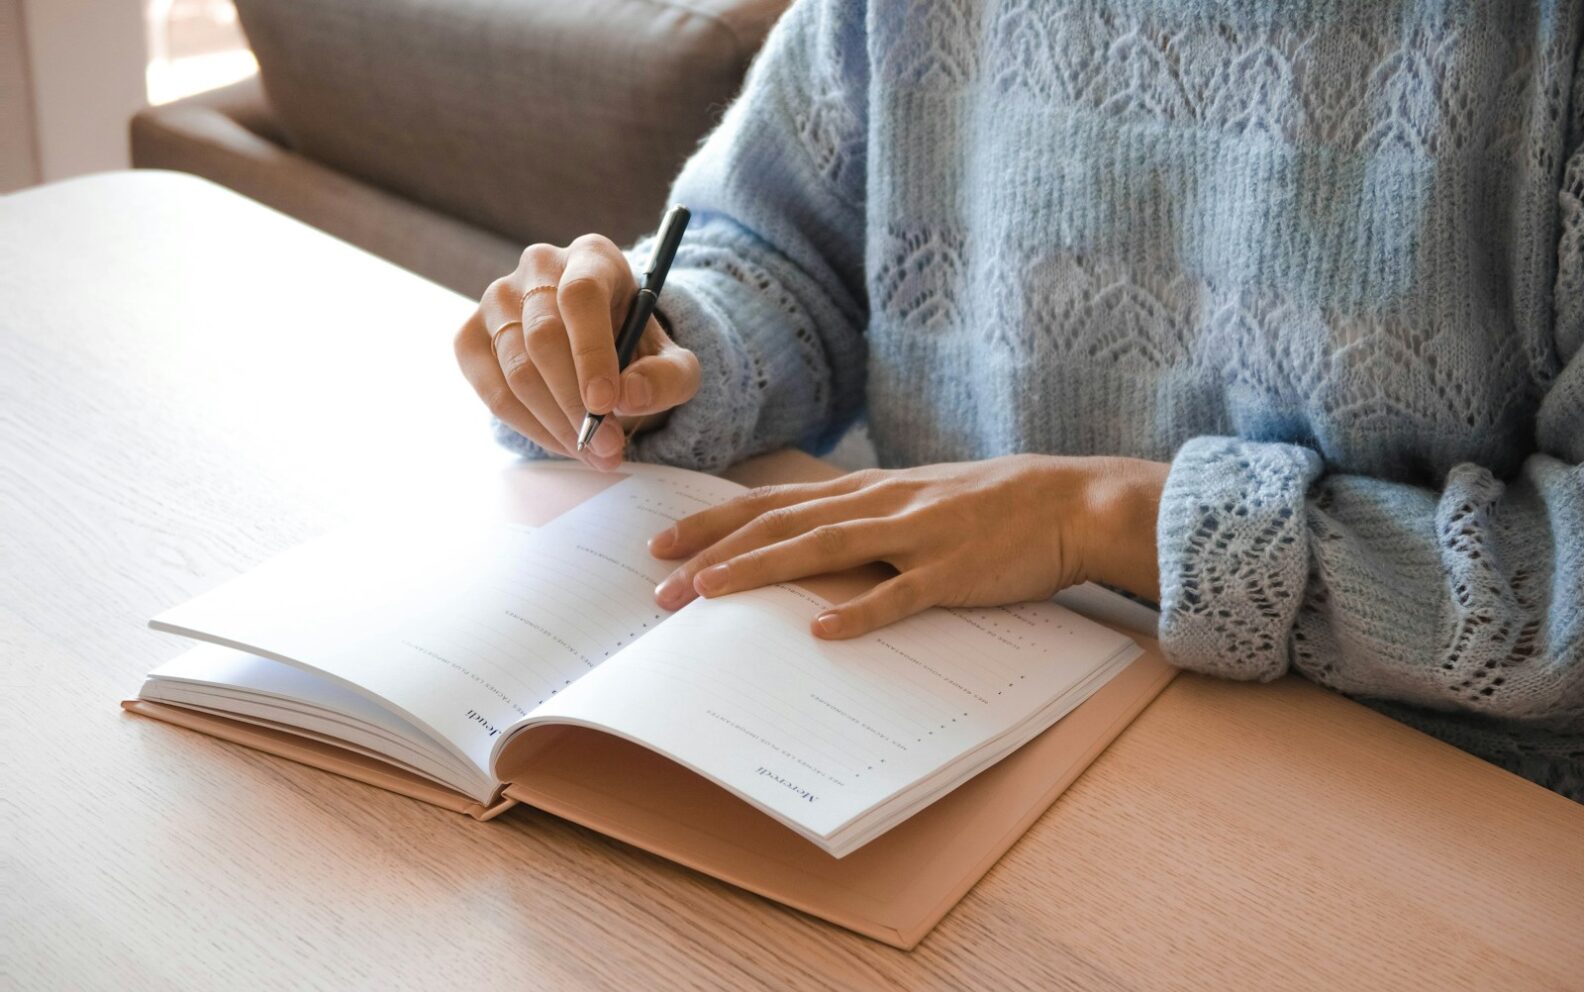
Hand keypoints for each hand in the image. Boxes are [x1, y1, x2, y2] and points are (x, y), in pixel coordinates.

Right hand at [454, 234, 700, 469]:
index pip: (580, 295)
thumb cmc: (636, 349)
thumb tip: (629, 397)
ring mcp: (497, 300)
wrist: (601, 352)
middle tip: (607, 446)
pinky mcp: (472, 337)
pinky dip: (530, 427)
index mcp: (592, 257)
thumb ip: (667, 377)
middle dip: (575, 403)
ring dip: (555, 423)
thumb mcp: (673, 363)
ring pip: (517, 370)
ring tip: (593, 452)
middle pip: (543, 337)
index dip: (591, 352)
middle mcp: (538, 267)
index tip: (606, 404)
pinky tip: (562, 442)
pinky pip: (493, 392)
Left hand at [648, 455, 1167, 637]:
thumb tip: (806, 546)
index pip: (773, 504)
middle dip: (714, 552)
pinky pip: (899, 594)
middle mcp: (878, 505)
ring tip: (708, 592)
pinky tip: (822, 631)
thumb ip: (862, 521)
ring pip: (821, 549)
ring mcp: (914, 535)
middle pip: (779, 525)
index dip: (714, 523)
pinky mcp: (951, 571)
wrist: (1068, 501)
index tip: (662, 542)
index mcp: (866, 491)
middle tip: (658, 582)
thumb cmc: (990, 506)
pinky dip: (860, 611)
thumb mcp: (915, 501)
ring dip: (759, 570)